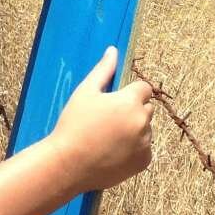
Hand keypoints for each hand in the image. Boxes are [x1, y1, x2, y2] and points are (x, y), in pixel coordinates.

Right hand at [50, 47, 153, 192]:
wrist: (68, 165)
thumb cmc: (73, 125)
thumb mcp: (85, 92)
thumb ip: (103, 70)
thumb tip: (113, 50)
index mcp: (130, 101)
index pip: (144, 88)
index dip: (129, 92)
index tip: (114, 102)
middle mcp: (142, 121)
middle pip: (146, 108)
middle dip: (132, 110)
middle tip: (107, 120)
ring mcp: (145, 143)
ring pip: (145, 129)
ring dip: (134, 130)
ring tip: (107, 138)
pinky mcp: (143, 161)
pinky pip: (144, 149)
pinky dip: (134, 149)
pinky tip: (113, 151)